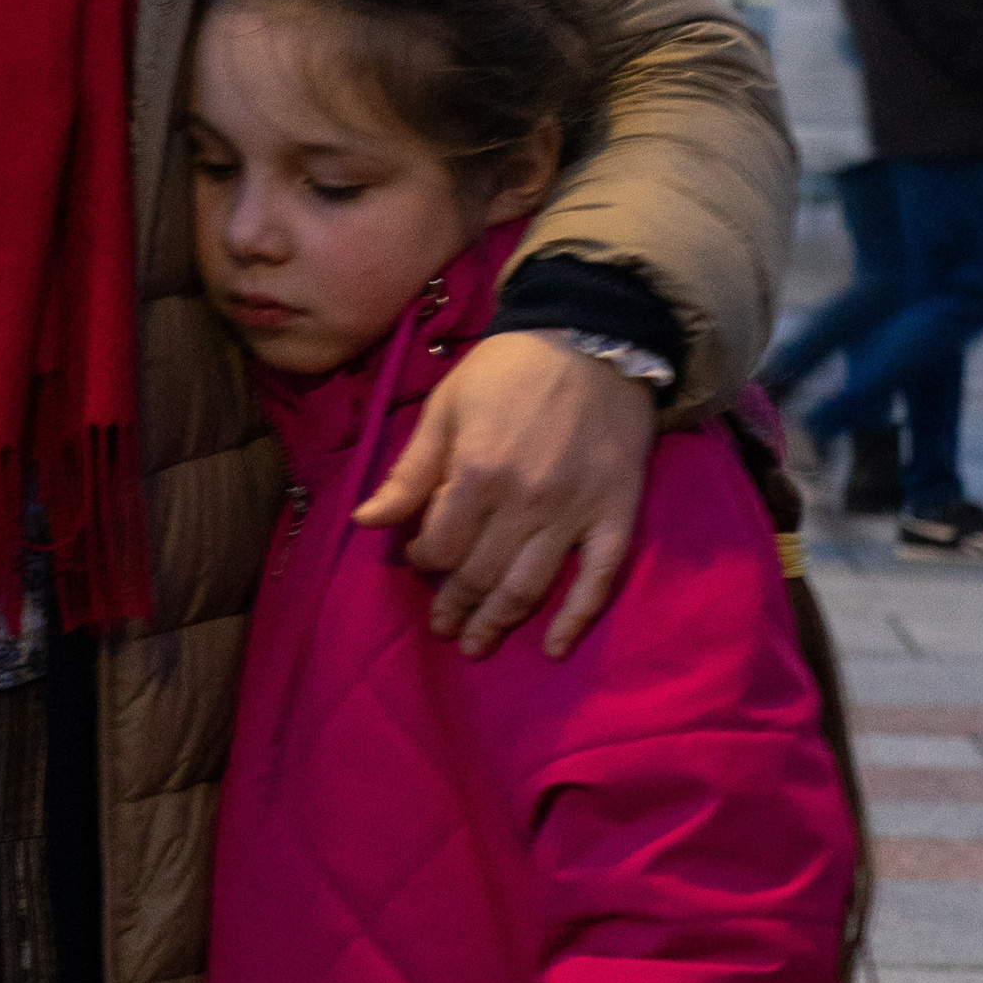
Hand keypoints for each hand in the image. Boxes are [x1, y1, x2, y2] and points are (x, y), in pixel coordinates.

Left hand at [355, 333, 654, 657]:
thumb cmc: (509, 368)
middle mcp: (524, 502)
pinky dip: (577, 618)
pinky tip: (556, 648)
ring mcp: (574, 512)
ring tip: (476, 644)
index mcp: (476, 472)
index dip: (424, 561)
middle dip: (454, 606)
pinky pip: (599, 579)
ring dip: (498, 623)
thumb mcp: (446, 406)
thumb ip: (409, 471)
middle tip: (443, 626)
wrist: (594, 335)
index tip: (422, 560)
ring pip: (529, 588)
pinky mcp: (617, 514)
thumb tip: (365, 522)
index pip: (440, 546)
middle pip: (479, 575)